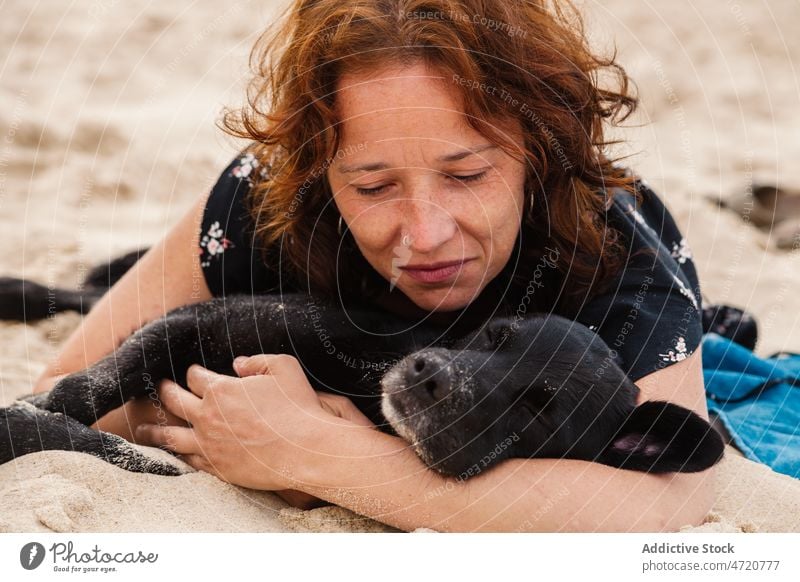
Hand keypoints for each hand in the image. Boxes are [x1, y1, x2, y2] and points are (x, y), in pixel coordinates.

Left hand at [135, 354, 375, 493]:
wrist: (305, 449)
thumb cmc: (298, 407)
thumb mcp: (284, 368)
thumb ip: (258, 361)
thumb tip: (238, 363)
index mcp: (220, 389)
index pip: (195, 377)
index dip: (194, 372)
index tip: (194, 373)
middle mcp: (207, 416)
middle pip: (174, 401)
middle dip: (164, 393)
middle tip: (158, 390)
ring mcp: (209, 444)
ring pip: (170, 436)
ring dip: (153, 430)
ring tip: (141, 429)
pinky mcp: (216, 467)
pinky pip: (188, 460)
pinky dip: (175, 455)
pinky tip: (171, 454)